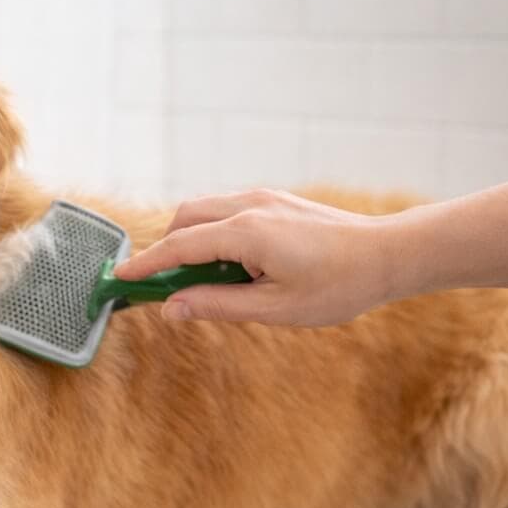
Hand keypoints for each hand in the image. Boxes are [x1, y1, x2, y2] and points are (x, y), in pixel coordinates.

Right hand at [114, 189, 401, 326]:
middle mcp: (249, 206)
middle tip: (162, 286)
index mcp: (246, 233)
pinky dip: (214, 233)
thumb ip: (217, 305)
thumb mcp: (274, 308)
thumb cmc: (338, 286)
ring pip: (205, 210)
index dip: (145, 265)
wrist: (388, 255)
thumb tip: (172, 309)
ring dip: (191, 239)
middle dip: (165, 248)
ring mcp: (264, 198)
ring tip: (203, 280)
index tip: (119, 279)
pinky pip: (228, 210)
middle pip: (185, 218)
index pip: (178, 247)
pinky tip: (232, 264)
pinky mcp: (276, 201)